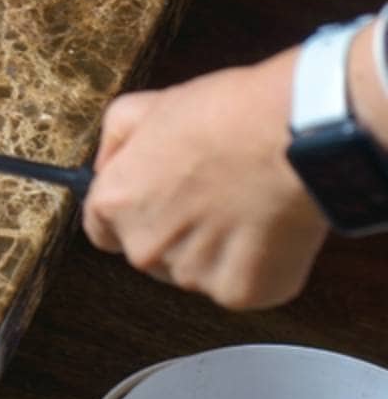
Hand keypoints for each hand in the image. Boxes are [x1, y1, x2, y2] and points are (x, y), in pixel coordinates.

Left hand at [83, 49, 328, 310]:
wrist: (295, 136)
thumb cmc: (226, 115)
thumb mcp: (147, 106)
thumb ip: (116, 142)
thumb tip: (107, 167)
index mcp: (115, 203)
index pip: (102, 229)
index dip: (132, 213)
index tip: (158, 201)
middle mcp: (144, 247)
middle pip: (150, 253)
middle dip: (175, 232)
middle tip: (212, 196)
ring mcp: (192, 275)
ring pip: (195, 271)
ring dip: (215, 250)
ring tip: (244, 207)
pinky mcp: (241, 292)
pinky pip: (241, 284)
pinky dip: (255, 265)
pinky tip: (268, 229)